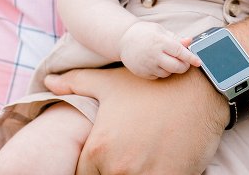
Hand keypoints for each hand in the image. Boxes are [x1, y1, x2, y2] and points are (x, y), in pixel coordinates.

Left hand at [44, 66, 227, 174]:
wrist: (200, 89)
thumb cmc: (153, 86)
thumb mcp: (111, 83)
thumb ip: (76, 84)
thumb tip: (48, 83)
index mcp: (99, 149)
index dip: (94, 169)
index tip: (107, 160)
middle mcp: (119, 168)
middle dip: (115, 172)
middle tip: (131, 156)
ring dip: (136, 174)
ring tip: (145, 159)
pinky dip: (156, 174)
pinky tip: (162, 162)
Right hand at [119, 21, 200, 78]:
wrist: (123, 40)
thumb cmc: (144, 33)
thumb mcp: (160, 30)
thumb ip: (176, 38)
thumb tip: (190, 41)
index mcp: (160, 41)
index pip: (180, 52)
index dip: (191, 58)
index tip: (199, 62)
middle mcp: (154, 54)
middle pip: (176, 67)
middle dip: (184, 66)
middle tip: (185, 62)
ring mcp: (148, 65)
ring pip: (168, 73)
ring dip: (172, 68)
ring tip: (166, 58)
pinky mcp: (143, 73)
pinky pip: (158, 76)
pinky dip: (161, 71)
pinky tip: (156, 62)